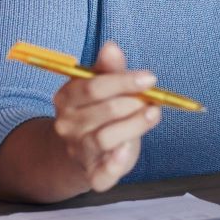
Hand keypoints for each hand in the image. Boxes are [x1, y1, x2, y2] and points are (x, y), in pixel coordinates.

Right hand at [48, 41, 162, 192]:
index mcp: (66, 98)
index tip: (150, 78)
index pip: (93, 87)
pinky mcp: (92, 173)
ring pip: (107, 138)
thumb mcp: (102, 87)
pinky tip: (126, 152)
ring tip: (153, 115)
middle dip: (134, 103)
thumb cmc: (98, 112)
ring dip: (135, 125)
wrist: (82, 151)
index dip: (124, 81)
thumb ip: (108, 68)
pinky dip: (114, 165)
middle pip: (105, 111)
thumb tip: (111, 46)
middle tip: (151, 100)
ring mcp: (78, 150)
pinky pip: (102, 173)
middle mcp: (67, 125)